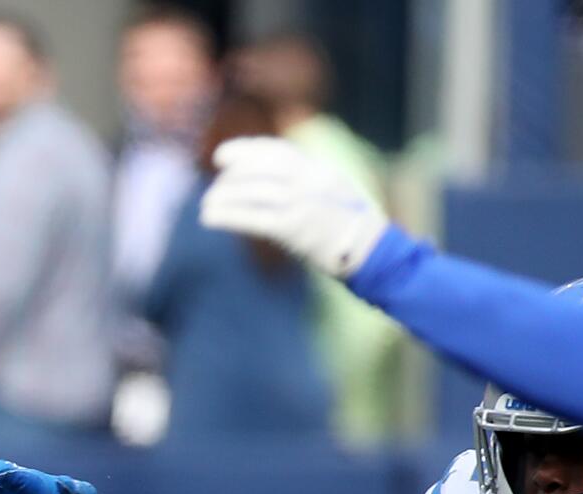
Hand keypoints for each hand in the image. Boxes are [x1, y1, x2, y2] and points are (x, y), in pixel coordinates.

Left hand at [200, 136, 388, 279]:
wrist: (375, 253)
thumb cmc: (357, 229)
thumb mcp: (337, 192)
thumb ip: (311, 182)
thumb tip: (278, 181)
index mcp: (319, 171)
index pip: (276, 151)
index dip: (245, 150)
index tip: (222, 157)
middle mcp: (309, 182)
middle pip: (260, 170)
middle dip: (231, 176)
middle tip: (214, 187)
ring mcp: (302, 204)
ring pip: (253, 192)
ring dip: (224, 197)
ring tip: (206, 206)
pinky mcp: (295, 230)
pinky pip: (254, 219)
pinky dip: (228, 216)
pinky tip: (210, 218)